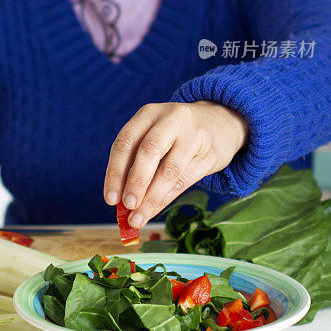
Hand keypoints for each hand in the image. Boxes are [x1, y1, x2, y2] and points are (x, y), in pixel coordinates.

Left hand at [103, 101, 248, 227]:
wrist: (220, 123)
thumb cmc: (176, 134)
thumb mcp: (154, 134)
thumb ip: (136, 161)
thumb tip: (120, 201)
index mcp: (149, 113)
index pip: (126, 141)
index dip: (115, 171)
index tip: (110, 198)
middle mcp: (171, 119)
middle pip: (149, 150)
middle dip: (136, 181)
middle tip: (127, 206)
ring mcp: (193, 135)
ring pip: (169, 169)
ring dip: (152, 197)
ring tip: (138, 217)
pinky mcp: (210, 153)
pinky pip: (185, 180)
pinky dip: (166, 198)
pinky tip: (154, 210)